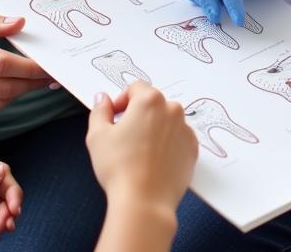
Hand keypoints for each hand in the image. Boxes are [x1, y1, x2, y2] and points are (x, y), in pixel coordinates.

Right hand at [86, 82, 197, 215]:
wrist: (144, 202)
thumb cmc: (119, 167)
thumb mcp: (97, 136)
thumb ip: (100, 111)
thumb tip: (103, 99)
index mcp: (150, 100)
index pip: (135, 88)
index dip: (122, 101)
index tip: (114, 119)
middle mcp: (172, 109)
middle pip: (153, 103)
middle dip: (139, 115)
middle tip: (125, 137)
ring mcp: (185, 130)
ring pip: (167, 121)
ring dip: (155, 128)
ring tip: (140, 152)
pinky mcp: (192, 150)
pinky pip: (178, 139)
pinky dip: (168, 144)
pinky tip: (154, 161)